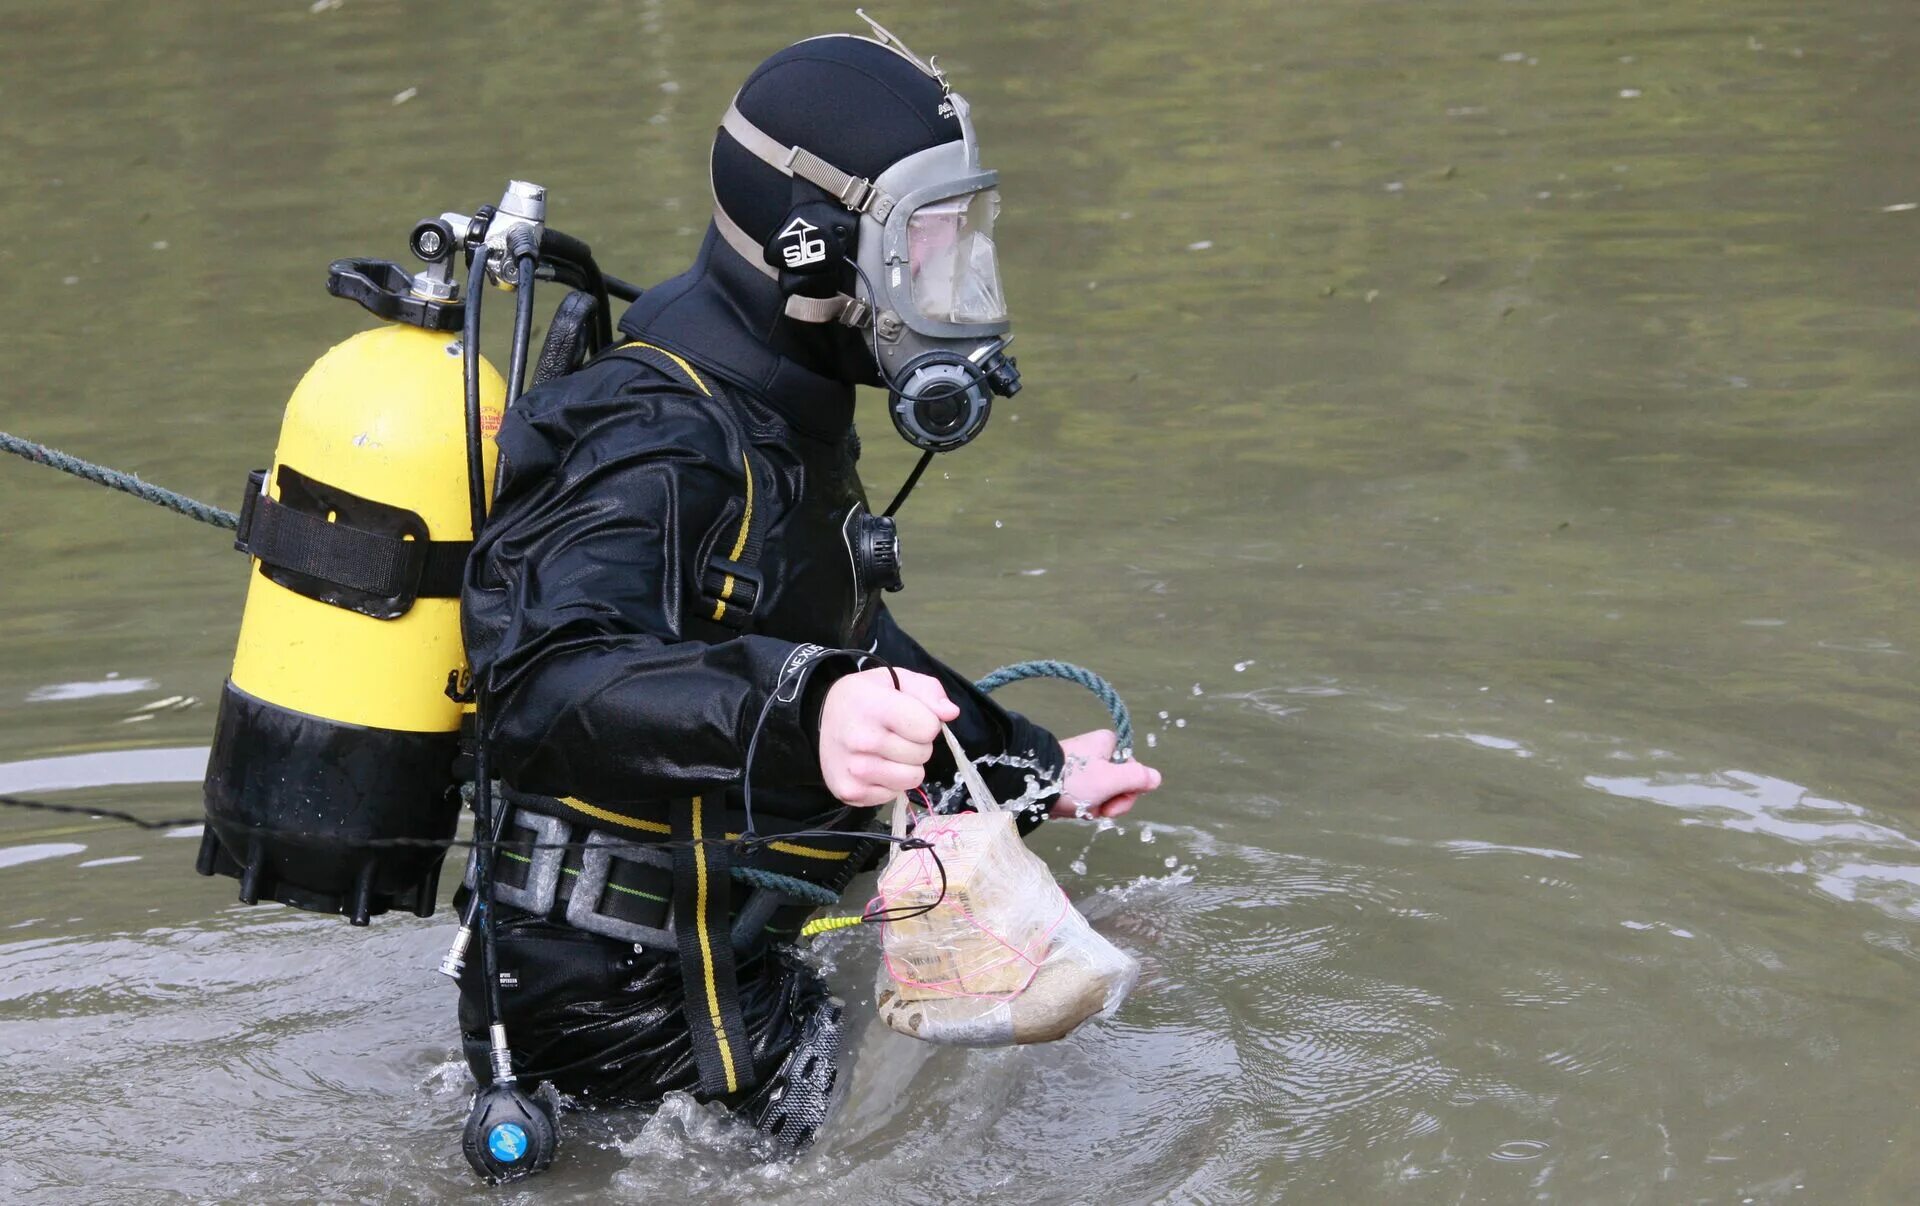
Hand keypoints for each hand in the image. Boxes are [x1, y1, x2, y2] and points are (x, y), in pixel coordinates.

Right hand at [818, 668, 960, 805]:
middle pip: (922, 754)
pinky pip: (893, 794)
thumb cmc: (866, 697)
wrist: (821, 717)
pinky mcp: (849, 791)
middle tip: (894, 734)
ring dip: (907, 766)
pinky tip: (873, 766)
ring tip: (886, 751)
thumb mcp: (896, 680)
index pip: (928, 728)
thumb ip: (928, 691)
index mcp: (873, 706)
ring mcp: (853, 769)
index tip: (909, 716)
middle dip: (916, 744)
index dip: (927, 722)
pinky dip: (889, 782)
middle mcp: (860, 739)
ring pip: (912, 778)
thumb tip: (951, 713)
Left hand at [1052, 729, 1161, 818]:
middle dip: (1108, 803)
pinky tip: (1069, 808)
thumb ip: (1137, 778)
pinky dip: (1079, 805)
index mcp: (1109, 744)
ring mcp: (1082, 765)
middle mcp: (1097, 751)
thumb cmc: (1073, 779)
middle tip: (1095, 809)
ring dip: (1092, 806)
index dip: (1127, 794)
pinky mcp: (1068, 778)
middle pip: (1118, 784)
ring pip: (1101, 793)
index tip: (1112, 805)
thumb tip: (1157, 778)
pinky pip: (1084, 795)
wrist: (1030, 785)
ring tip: (1077, 808)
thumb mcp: (1110, 780)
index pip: (1134, 772)